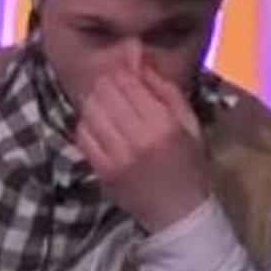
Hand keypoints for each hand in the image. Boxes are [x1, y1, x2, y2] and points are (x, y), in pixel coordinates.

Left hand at [74, 64, 210, 232]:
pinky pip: (82, 135)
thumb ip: (163, 89)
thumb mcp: (188, 122)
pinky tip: (99, 125)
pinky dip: (86, 124)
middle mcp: (137, 138)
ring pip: (90, 111)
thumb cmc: (189, 164)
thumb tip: (138, 58)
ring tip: (107, 104)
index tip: (123, 67)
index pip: (127, 82)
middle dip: (107, 83)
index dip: (121, 69)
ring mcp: (116, 156)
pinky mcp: (101, 170)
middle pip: (105, 93)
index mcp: (163, 124)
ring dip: (95, 101)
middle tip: (113, 85)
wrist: (179, 213)